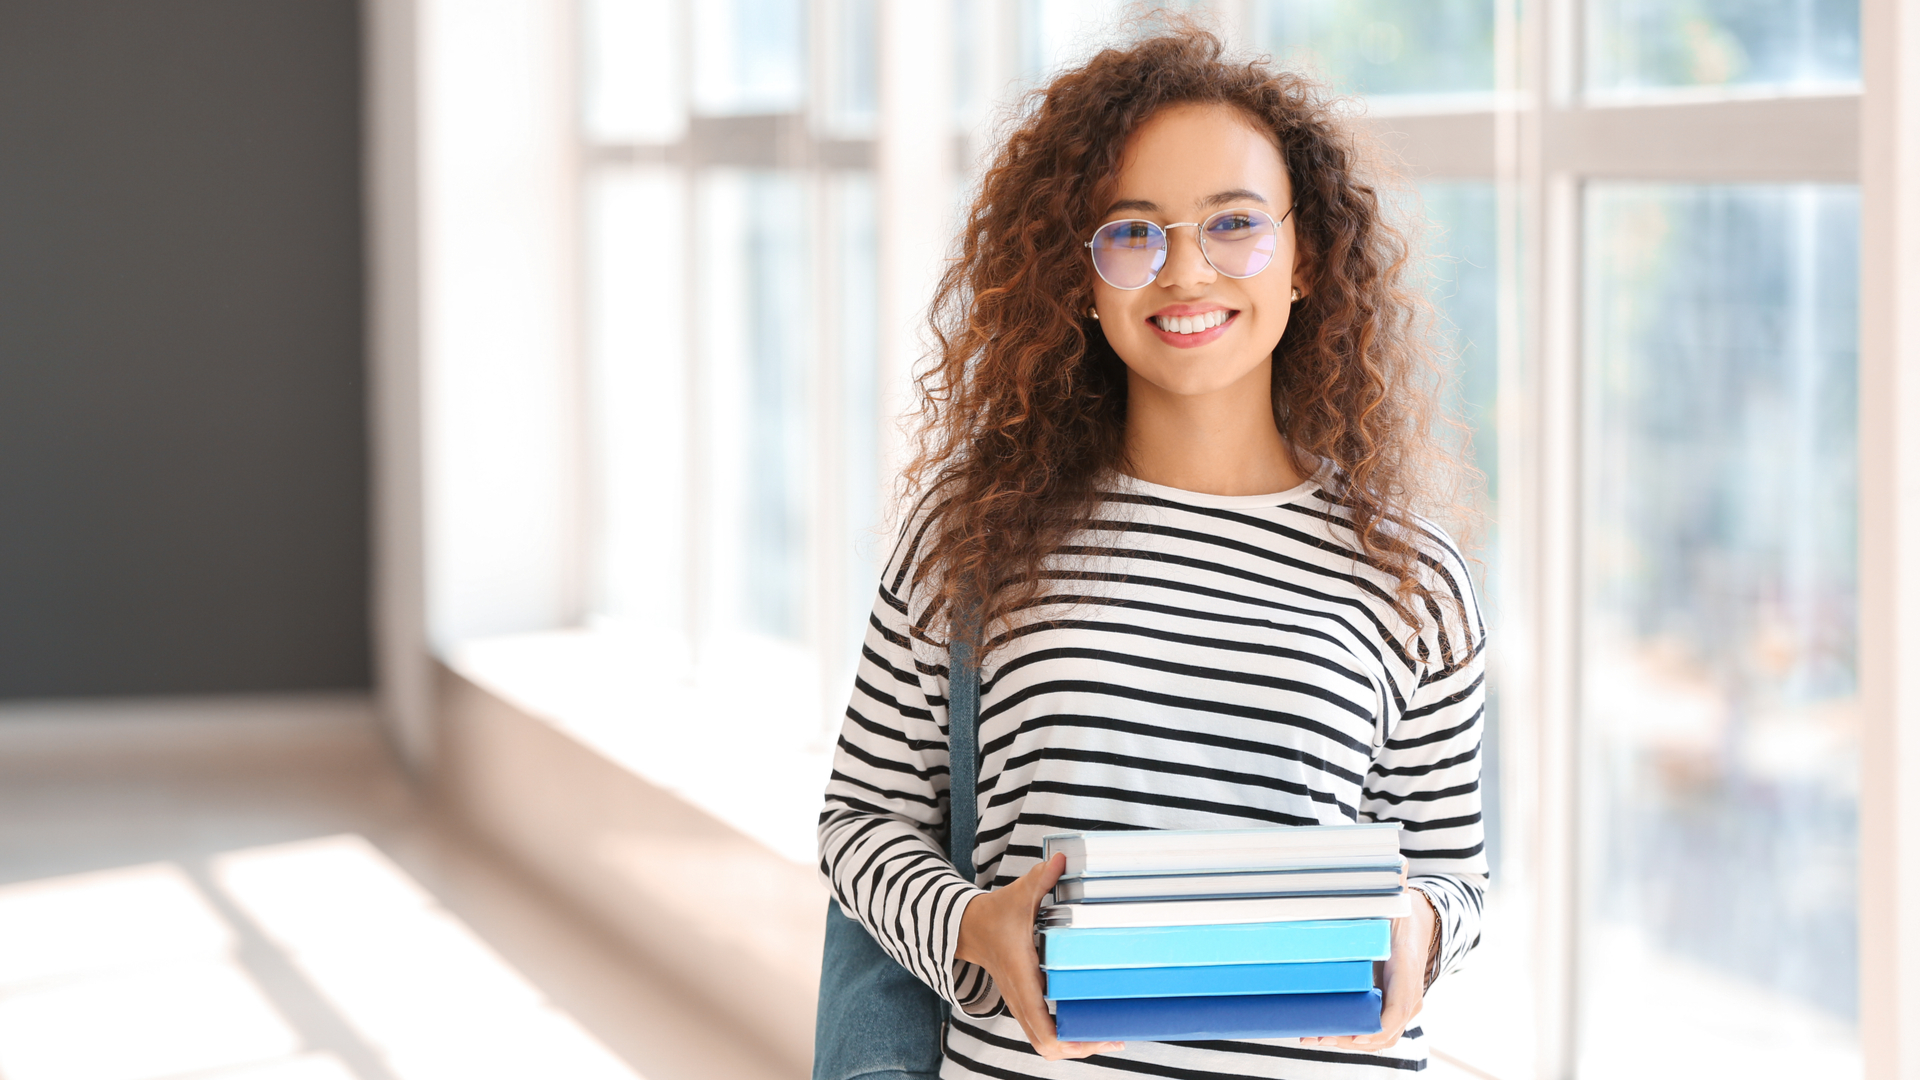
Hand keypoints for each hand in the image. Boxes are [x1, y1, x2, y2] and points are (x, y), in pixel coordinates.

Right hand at [955, 852, 1125, 1059]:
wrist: (969, 928)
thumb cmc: (996, 914)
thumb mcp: (1019, 895)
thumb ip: (1041, 879)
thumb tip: (1062, 858)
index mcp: (1022, 978)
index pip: (1042, 1029)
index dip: (1069, 1042)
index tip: (1097, 1036)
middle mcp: (1020, 998)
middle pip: (1047, 1046)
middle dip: (1080, 1048)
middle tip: (1114, 1039)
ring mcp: (1021, 1004)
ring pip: (1044, 1044)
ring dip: (1074, 1045)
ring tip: (1108, 1036)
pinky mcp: (1024, 1003)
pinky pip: (1044, 1032)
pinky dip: (1065, 1035)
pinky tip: (1089, 1026)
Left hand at [1298, 887, 1434, 1052]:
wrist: (1420, 922)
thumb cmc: (1401, 912)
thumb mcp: (1397, 899)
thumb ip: (1394, 882)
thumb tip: (1397, 861)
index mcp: (1408, 969)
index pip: (1400, 1007)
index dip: (1377, 1024)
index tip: (1354, 1032)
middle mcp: (1409, 994)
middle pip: (1385, 1032)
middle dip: (1352, 1039)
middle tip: (1318, 1036)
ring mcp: (1401, 1005)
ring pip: (1377, 1037)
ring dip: (1347, 1041)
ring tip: (1313, 1038)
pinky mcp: (1388, 1007)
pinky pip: (1373, 1030)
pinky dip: (1350, 1036)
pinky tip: (1323, 1034)